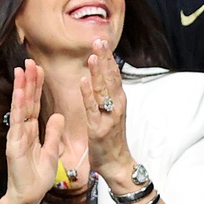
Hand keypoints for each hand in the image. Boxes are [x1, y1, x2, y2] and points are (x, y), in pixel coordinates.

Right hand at [4, 61, 64, 203]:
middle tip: (29, 61)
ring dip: (21, 88)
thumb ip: (53, 133)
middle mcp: (22, 130)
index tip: (39, 69)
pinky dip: (17, 107)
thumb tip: (58, 115)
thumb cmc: (37, 176)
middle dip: (28, 81)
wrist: (28, 196)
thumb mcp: (52, 151)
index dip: (36, 87)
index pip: (34, 104)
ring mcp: (16, 136)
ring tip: (22, 70)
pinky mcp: (13, 144)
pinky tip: (19, 93)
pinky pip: (17, 122)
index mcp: (31, 130)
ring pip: (19, 108)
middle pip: (26, 101)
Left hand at [79, 38, 133, 177]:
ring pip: (103, 90)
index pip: (114, 74)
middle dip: (105, 58)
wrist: (117, 163)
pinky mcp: (98, 128)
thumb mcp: (113, 113)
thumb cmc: (112, 138)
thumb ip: (107, 96)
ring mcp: (109, 117)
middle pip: (111, 78)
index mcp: (119, 100)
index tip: (102, 41)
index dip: (108, 58)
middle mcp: (117, 105)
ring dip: (98, 72)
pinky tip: (84, 81)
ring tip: (93, 55)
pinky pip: (92, 108)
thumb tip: (101, 77)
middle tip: (100, 40)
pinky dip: (88, 94)